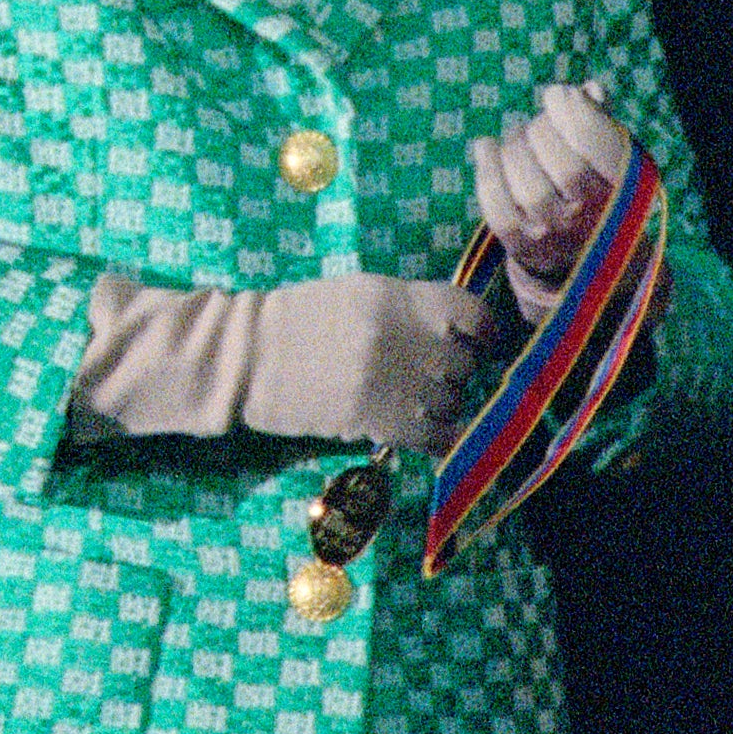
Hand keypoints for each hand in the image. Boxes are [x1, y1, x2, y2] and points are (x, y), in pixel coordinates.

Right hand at [241, 269, 515, 447]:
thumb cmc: (299, 319)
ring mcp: (389, 379)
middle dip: (455, 374)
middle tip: (435, 378)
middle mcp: (400, 336)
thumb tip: (455, 333)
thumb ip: (406, 309)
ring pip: (450, 402)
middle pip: (463, 364)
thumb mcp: (356, 295)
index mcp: (396, 297)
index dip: (484, 333)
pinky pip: (432, 436)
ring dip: (442, 407)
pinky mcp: (375, 418)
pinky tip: (422, 433)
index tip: (480, 344)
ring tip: (418, 405)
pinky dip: (435, 439)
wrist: (249, 355)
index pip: (471, 314)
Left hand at [471, 80, 635, 319]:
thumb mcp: (607, 157)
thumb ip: (600, 122)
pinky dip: (487, 172)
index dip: (574, 113)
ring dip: (515, 150)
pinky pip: (499, 209)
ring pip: (530, 188)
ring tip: (516, 140)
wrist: (582, 256)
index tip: (557, 94)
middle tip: (535, 125)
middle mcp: (593, 217)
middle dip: (542, 132)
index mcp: (623, 188)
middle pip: (564, 166)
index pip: (600, 147)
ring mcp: (557, 235)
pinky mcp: (524, 246)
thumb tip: (590, 90)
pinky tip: (486, 149)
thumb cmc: (592, 189)